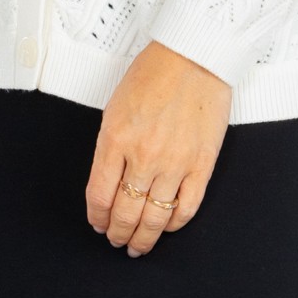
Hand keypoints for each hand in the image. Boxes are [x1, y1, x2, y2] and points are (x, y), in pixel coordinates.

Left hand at [86, 40, 231, 257]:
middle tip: (116, 238)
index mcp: (116, 137)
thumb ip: (111, 144)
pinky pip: (186, 208)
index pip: (99, 195)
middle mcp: (143, 155)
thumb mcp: (116, 105)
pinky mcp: (201, 165)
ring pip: (154, 218)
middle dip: (117, 232)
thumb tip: (108, 180)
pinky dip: (174, 224)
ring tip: (139, 244)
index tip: (97, 223)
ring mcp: (174, 163)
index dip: (96, 217)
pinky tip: (167, 226)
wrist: (194, 54)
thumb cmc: (156, 71)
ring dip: (144, 237)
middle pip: (124, 212)